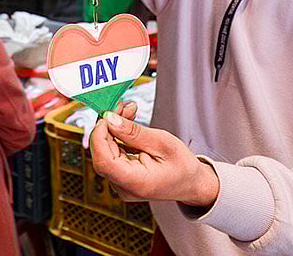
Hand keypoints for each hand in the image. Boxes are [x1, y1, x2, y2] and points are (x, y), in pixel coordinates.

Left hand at [90, 104, 220, 208]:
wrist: (192, 184)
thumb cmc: (183, 167)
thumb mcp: (163, 143)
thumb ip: (134, 132)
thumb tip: (110, 120)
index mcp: (136, 183)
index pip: (103, 162)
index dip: (99, 137)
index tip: (107, 116)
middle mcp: (124, 187)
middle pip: (103, 153)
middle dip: (108, 126)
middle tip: (122, 105)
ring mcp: (121, 183)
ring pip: (107, 150)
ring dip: (113, 127)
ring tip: (129, 110)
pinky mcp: (122, 176)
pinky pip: (113, 152)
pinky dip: (118, 135)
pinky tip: (127, 121)